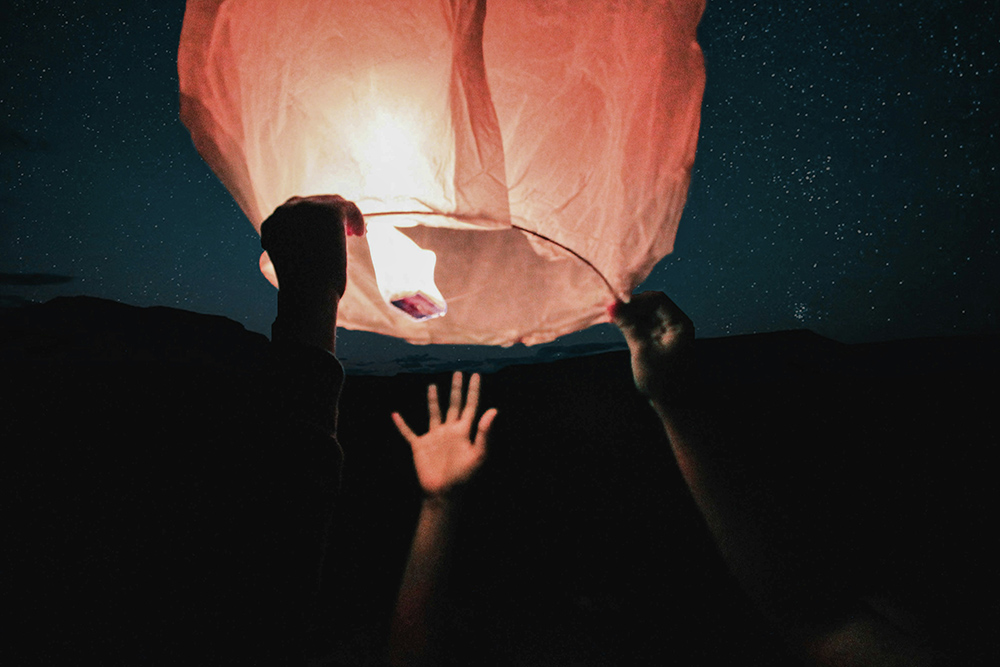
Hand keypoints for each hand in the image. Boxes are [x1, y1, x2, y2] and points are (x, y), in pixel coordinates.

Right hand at [260, 195, 364, 296]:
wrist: (307, 293)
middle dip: (330, 215)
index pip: (295, 211)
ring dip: (344, 216)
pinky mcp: (328, 212)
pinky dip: (356, 218)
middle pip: (314, 203)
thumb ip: (300, 247)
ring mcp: (306, 209)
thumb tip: (321, 240)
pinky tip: (360, 233)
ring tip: (353, 232)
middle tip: (345, 231)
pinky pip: (348, 208)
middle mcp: (286, 211)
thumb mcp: (294, 264)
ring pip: (332, 203)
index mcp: (273, 224)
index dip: (314, 219)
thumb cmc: (302, 289)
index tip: (327, 233)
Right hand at [392, 372, 497, 497]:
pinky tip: (395, 415)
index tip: (476, 375)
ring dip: (433, 400)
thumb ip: (485, 433)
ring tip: (432, 385)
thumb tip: (494, 410)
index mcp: (464, 431)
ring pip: (434, 413)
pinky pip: (409, 432)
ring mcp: (434, 438)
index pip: (471, 406)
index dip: (473, 390)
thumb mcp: (478, 455)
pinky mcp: (420, 446)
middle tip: (458, 373)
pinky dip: (401, 424)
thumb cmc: (463, 477)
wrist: (444, 493)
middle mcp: (450, 431)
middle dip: (456, 389)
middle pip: (454, 404)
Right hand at [612, 291, 694, 398]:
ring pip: (646, 313)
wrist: (672, 403)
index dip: (635, 300)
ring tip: (611, 318)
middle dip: (631, 306)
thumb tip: (611, 305)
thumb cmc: (661, 380)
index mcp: (679, 324)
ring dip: (629, 314)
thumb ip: (628, 325)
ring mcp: (667, 331)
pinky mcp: (658, 338)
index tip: (614, 305)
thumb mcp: (642, 351)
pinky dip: (631, 323)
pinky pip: (644, 323)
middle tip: (610, 310)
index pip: (657, 300)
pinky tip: (618, 324)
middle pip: (652, 304)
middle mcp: (675, 323)